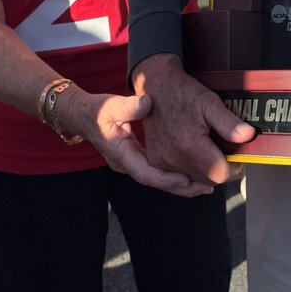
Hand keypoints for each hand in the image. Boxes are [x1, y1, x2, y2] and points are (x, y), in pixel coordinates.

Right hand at [69, 90, 214, 197]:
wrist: (84, 116)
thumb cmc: (97, 110)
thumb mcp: (111, 105)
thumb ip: (129, 106)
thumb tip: (147, 103)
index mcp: (120, 154)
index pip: (144, 173)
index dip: (166, 179)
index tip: (186, 179)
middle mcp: (127, 164)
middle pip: (156, 182)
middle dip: (181, 188)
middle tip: (206, 188)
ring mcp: (132, 164)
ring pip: (158, 180)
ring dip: (181, 185)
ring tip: (206, 185)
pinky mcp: (138, 160)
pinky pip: (158, 172)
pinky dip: (175, 176)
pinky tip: (192, 174)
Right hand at [131, 53, 255, 185]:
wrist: (156, 86)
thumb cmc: (182, 93)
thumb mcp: (210, 102)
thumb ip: (229, 123)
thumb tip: (248, 136)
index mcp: (190, 145)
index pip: (219, 174)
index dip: (233, 169)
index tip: (238, 159)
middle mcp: (174, 158)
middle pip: (207, 181)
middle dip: (221, 171)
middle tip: (227, 155)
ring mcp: (162, 162)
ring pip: (193, 181)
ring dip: (206, 174)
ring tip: (212, 156)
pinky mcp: (155, 162)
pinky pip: (178, 178)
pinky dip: (190, 173)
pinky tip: (197, 161)